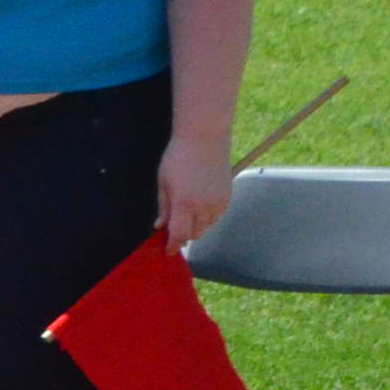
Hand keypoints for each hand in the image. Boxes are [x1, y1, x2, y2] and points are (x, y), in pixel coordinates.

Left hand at [159, 134, 236, 252]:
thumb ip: (163, 207)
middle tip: (173, 227)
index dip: (173, 246)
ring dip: (196, 226)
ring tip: (187, 213)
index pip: (180, 235)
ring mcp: (219, 202)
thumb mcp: (163, 182)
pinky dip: (208, 217)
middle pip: (195, 234)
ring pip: (207, 226)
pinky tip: (200, 205)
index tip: (168, 251)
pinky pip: (217, 215)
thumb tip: (160, 226)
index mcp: (184, 204)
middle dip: (183, 235)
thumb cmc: (178, 157)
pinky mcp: (228, 196)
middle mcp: (204, 207)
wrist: (205, 137)